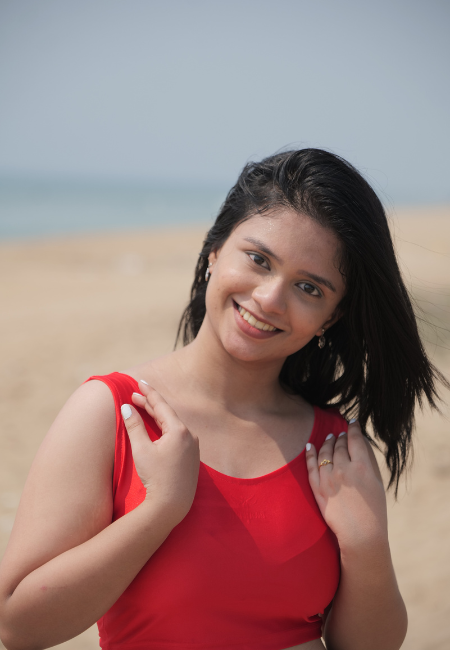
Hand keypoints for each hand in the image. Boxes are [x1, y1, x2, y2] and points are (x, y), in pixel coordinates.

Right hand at [119, 381, 199, 523]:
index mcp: (179, 431)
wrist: (171, 506)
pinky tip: (157, 428)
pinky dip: (165, 428)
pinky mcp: (191, 457)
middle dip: (151, 404)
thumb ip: (134, 426)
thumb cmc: (155, 478)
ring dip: (158, 416)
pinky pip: (178, 435)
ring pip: (173, 424)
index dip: (149, 393)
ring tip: (144, 408)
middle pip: (167, 414)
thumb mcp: (141, 450)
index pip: (161, 405)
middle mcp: (190, 435)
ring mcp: (193, 447)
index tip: (139, 383)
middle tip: (135, 395)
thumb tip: (127, 408)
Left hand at [305, 421, 387, 551]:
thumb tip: (361, 443)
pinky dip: (309, 454)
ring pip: (325, 452)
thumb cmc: (374, 510)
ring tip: (329, 438)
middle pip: (339, 444)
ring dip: (327, 442)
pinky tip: (309, 446)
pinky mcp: (318, 489)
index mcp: (362, 467)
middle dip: (341, 436)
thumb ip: (368, 461)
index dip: (353, 428)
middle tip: (341, 433)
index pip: (355, 439)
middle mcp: (344, 469)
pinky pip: (311, 466)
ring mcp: (329, 479)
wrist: (361, 534)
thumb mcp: (377, 482)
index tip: (352, 422)